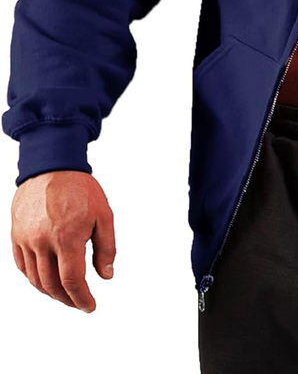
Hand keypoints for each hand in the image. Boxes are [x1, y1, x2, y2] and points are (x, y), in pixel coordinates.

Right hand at [10, 170, 115, 311]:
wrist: (51, 165)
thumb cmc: (80, 188)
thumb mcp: (104, 214)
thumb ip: (106, 247)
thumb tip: (106, 275)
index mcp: (67, 237)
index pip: (72, 281)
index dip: (82, 298)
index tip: (90, 306)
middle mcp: (43, 242)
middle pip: (52, 285)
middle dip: (68, 299)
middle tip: (80, 302)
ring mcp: (26, 240)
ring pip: (35, 279)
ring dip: (51, 292)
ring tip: (66, 294)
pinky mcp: (16, 236)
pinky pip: (22, 266)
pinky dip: (34, 279)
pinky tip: (46, 280)